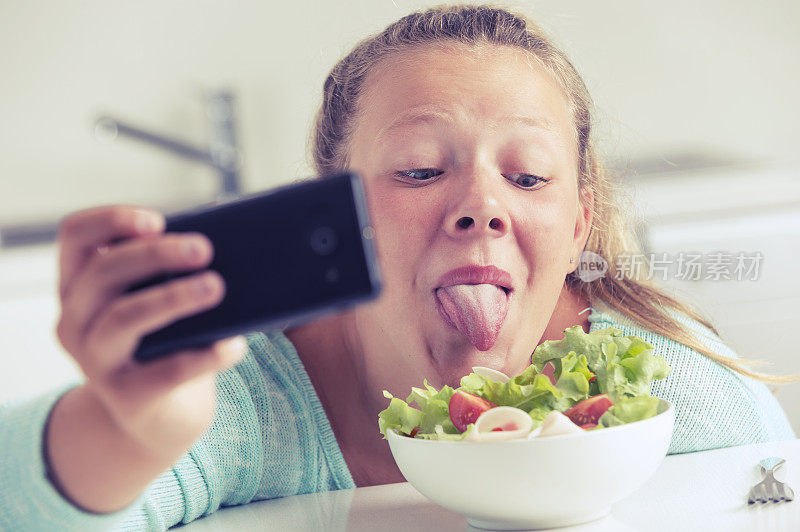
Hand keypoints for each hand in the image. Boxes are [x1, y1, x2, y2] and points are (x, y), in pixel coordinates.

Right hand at [55, 205, 248, 454]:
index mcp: (79, 286)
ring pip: (124, 318)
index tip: (156, 220)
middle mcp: (76, 321)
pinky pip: (165, 372)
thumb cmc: (164, 342)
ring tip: (216, 287)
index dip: (110, 220)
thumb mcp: (154, 301)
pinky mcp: (128, 398)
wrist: (157, 419)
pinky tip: (235, 345)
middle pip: (104, 272)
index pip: (75, 236)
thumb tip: (220, 240)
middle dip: (154, 254)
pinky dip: (205, 355)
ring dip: (173, 297)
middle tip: (203, 249)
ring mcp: (96, 362)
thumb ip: (169, 271)